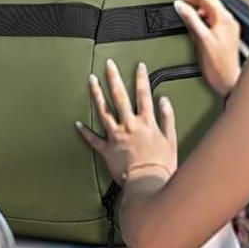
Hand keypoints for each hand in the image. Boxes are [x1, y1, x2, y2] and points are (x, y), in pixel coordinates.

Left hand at [75, 59, 177, 186]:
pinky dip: (85, 132)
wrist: (147, 183)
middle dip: (114, 78)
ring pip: (103, 111)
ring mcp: (116, 136)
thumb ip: (167, 118)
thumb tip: (164, 100)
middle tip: (108, 64)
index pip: (143, 94)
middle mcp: (129, 125)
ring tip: (91, 80)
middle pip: (120, 97)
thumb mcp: (171, 140)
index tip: (138, 66)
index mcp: (146, 122)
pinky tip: (77, 123)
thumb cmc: (161, 165)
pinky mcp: (107, 150)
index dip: (141, 78)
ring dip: (96, 94)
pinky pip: (93, 139)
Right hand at [174, 0, 241, 96]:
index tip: (179, 3)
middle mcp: (229, 20)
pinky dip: (203, 19)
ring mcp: (229, 27)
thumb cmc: (217, 66)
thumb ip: (190, 19)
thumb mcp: (200, 39)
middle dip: (193, 2)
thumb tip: (180, 5)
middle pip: (209, 0)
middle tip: (181, 10)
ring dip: (198, 11)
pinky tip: (197, 29)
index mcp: (223, 17)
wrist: (228, 81)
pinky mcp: (227, 34)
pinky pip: (214, 19)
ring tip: (187, 20)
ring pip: (211, 9)